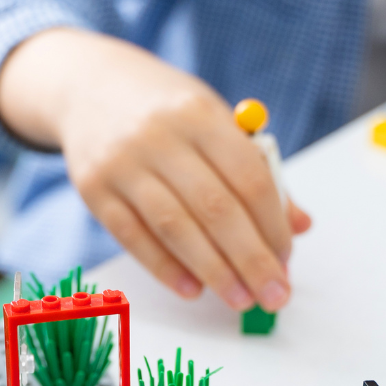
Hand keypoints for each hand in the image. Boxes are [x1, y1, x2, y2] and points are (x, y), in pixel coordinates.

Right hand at [0, 29, 310, 311]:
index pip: (248, 176)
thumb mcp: (213, 120)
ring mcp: (122, 163)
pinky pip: (133, 236)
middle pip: (215, 208)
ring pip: (175, 227)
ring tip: (240, 299)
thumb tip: (298, 226)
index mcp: (199, 115)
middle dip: (250, 258)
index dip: (272, 224)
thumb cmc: (165, 111)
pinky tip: (193, 289)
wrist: (87, 86)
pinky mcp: (93, 188)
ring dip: (213, 271)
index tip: (286, 259)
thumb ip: (255, 170)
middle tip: (274, 295)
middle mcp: (159, 136)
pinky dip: (165, 267)